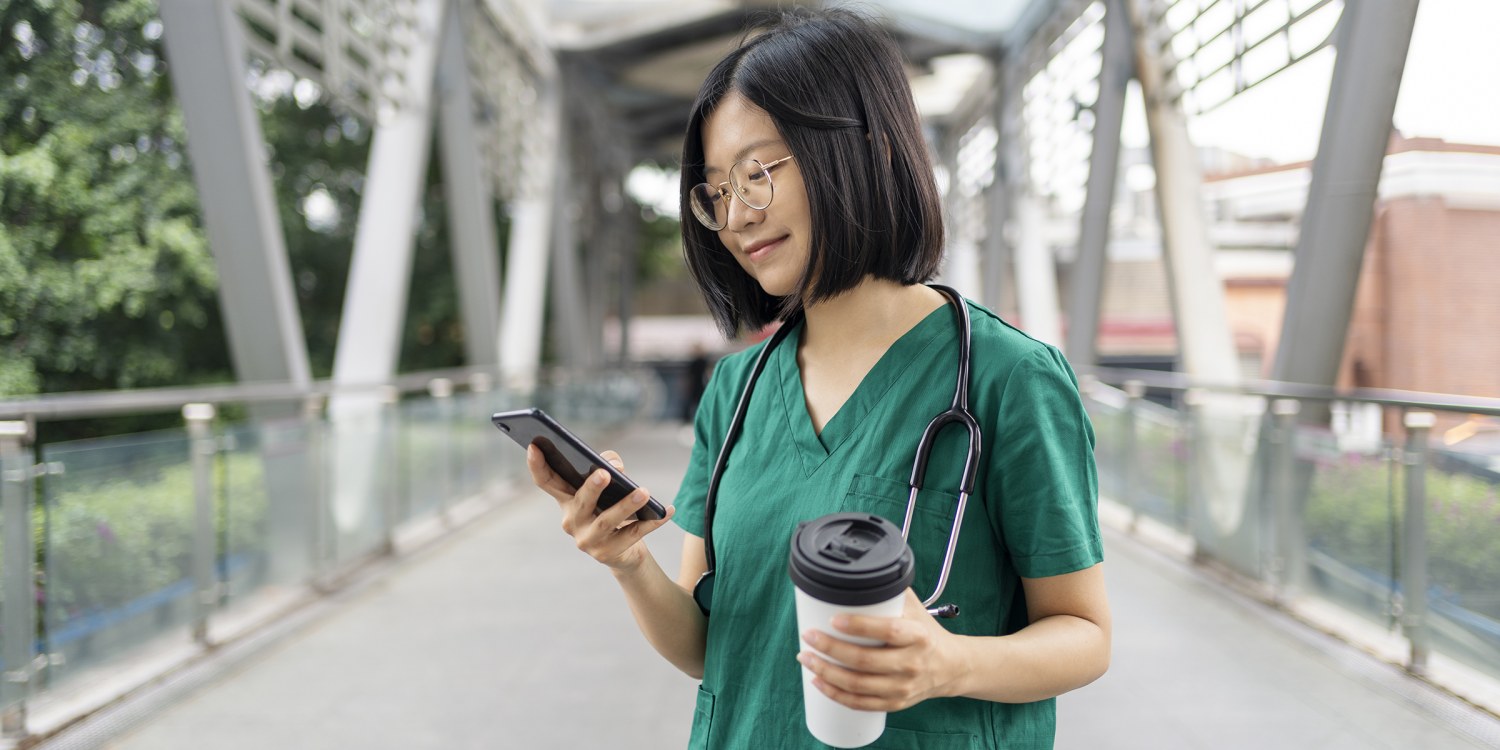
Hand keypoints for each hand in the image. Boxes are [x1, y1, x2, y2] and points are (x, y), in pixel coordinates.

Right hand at [526, 445, 674, 572]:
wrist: (624, 551)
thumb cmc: (612, 507)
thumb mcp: (609, 485)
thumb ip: (609, 466)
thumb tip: (615, 466)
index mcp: (566, 500)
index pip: (546, 481)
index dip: (537, 464)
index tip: (533, 444)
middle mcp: (571, 521)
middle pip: (580, 502)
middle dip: (592, 488)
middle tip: (605, 474)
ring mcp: (587, 540)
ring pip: (607, 521)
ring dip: (626, 505)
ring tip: (644, 492)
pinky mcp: (608, 554)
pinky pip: (633, 534)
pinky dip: (653, 521)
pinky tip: (668, 510)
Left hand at [795, 589, 964, 711]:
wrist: (951, 667)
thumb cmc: (926, 634)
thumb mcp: (916, 609)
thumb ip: (891, 591)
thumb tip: (857, 572)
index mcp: (918, 636)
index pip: (887, 631)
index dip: (858, 625)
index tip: (833, 619)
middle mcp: (911, 664)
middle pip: (864, 661)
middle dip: (830, 649)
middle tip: (809, 636)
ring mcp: (902, 687)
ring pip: (857, 685)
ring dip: (826, 672)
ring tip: (806, 657)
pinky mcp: (895, 703)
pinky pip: (860, 703)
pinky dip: (835, 694)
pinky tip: (818, 682)